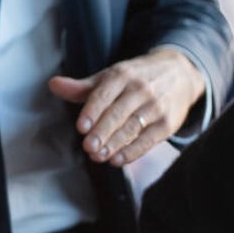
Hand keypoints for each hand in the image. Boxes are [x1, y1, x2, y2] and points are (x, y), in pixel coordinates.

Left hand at [48, 48, 204, 166]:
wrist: (180, 73)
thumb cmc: (138, 78)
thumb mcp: (112, 77)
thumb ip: (82, 87)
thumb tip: (54, 85)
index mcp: (123, 75)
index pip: (105, 94)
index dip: (92, 111)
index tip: (81, 127)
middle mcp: (141, 89)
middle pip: (119, 113)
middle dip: (103, 131)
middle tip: (89, 147)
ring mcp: (157, 106)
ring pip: (133, 127)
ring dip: (115, 144)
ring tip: (99, 156)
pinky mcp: (168, 123)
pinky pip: (149, 139)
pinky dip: (134, 151)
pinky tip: (119, 159)